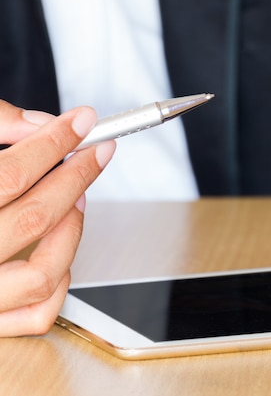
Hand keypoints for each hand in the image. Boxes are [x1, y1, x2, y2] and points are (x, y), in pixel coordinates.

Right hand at [0, 100, 114, 335]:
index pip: (12, 174)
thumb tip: (39, 127)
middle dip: (76, 177)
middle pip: (34, 217)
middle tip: (94, 152)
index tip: (82, 123)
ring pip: (43, 272)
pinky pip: (37, 311)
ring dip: (72, 230)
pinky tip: (57, 248)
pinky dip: (59, 280)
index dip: (54, 142)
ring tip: (75, 199)